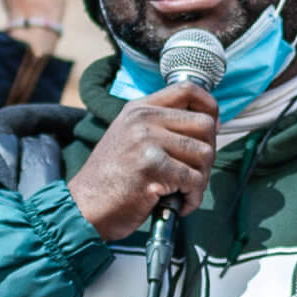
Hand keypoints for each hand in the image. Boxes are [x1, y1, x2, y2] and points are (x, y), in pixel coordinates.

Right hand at [65, 81, 217, 240]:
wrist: (84, 207)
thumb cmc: (110, 180)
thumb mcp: (129, 137)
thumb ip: (160, 126)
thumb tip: (207, 126)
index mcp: (139, 108)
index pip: (189, 89)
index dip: (209, 107)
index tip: (212, 128)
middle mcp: (143, 119)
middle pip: (205, 125)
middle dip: (207, 154)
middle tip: (194, 173)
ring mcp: (147, 141)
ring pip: (205, 153)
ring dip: (201, 179)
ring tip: (184, 191)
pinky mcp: (152, 167)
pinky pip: (194, 179)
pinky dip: (193, 197)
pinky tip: (179, 203)